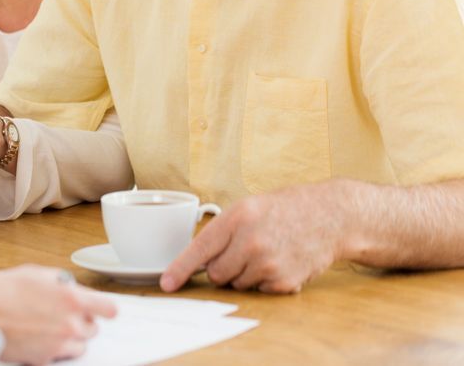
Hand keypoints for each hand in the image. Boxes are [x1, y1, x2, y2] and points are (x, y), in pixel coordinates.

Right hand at [0, 265, 116, 364]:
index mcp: (72, 298)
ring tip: (51, 328)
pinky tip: (40, 339)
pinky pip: (62, 357)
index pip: (109, 309)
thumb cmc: (1, 290)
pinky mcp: (45, 360)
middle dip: (81, 321)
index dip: (103, 308)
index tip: (99, 308)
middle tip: (62, 314)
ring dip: (71, 338)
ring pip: (81, 345)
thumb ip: (61, 283)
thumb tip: (72, 288)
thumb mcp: (36, 273)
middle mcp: (70, 323)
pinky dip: (55, 350)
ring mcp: (58, 344)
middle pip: (93, 328)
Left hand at [161, 181, 349, 292]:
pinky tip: (280, 261)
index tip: (167, 284)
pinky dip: (265, 281)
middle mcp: (250, 242)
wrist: (330, 216)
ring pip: (236, 284)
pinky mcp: (283, 281)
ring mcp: (268, 263)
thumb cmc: (285, 209)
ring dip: (244, 274)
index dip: (180, 269)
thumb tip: (198, 260)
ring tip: (265, 251)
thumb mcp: (248, 207)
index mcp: (237, 218)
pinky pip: (259, 290)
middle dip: (222, 267)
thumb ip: (222, 230)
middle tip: (242, 250)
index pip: (200, 249)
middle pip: (216, 273)